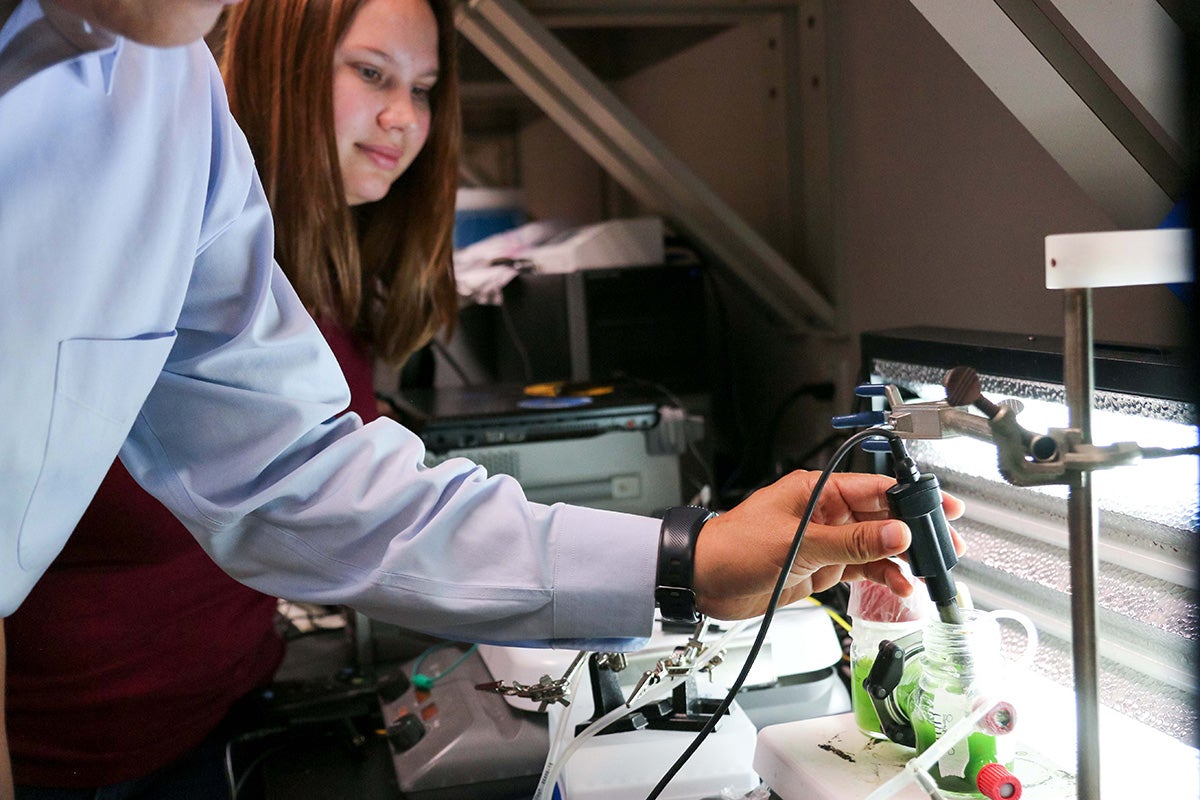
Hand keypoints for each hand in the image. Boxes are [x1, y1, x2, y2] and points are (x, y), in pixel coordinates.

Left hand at [692, 470, 964, 620]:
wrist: (702, 580)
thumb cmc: (733, 547)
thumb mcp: (797, 543)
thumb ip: (851, 542)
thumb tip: (897, 534)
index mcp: (817, 491)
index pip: (875, 488)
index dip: (912, 498)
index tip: (942, 509)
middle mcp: (823, 512)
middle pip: (881, 518)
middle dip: (915, 532)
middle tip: (947, 546)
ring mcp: (823, 540)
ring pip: (874, 546)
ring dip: (901, 559)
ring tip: (928, 573)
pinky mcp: (819, 566)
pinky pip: (859, 568)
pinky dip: (881, 577)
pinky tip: (900, 588)